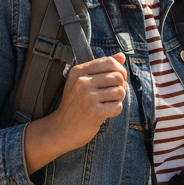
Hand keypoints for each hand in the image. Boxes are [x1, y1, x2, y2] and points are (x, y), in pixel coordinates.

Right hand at [24, 53, 127, 172]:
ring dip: (118, 99)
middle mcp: (82, 82)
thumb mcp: (83, 81)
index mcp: (78, 71)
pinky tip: (105, 113)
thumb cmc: (76, 104)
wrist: (62, 128)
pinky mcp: (94, 112)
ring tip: (107, 104)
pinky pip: (118, 106)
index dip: (120, 70)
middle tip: (112, 95)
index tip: (118, 79)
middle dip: (121, 86)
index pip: (109, 62)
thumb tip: (121, 56)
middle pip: (118, 77)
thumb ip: (102, 67)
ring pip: (120, 91)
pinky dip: (115, 110)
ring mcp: (88, 97)